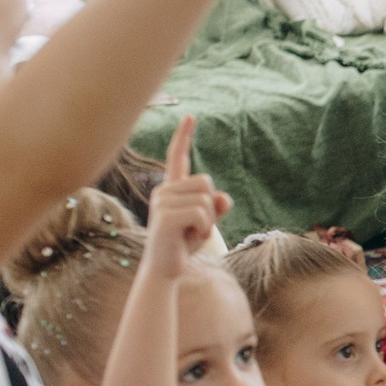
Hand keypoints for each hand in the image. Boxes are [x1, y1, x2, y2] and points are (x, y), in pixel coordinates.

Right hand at [144, 118, 231, 275]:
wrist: (165, 269)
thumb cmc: (183, 244)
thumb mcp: (206, 223)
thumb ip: (217, 207)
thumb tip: (224, 198)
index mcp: (172, 188)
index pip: (177, 157)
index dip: (184, 136)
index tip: (190, 116)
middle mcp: (164, 190)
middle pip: (206, 183)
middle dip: (211, 207)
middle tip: (194, 226)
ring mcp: (162, 202)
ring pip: (206, 200)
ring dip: (208, 220)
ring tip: (190, 232)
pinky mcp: (165, 216)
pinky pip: (202, 213)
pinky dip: (204, 228)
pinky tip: (189, 237)